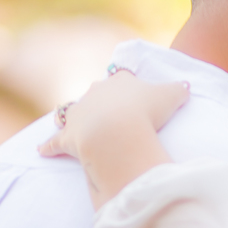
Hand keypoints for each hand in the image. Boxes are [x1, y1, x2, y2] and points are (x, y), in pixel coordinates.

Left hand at [39, 71, 188, 207]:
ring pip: (70, 112)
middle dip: (100, 98)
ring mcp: (79, 114)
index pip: (122, 77)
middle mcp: (96, 92)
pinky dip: (49, 147)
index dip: (126, 81)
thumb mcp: (171, 96)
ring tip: (70, 121)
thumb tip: (185, 86)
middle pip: (96, 91)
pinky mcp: (69, 137)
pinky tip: (41, 151)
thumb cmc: (146, 111)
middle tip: (106, 108)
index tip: (129, 84)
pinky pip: (56, 142)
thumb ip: (179, 89)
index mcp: (120, 82)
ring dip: (70, 116)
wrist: (117, 130)